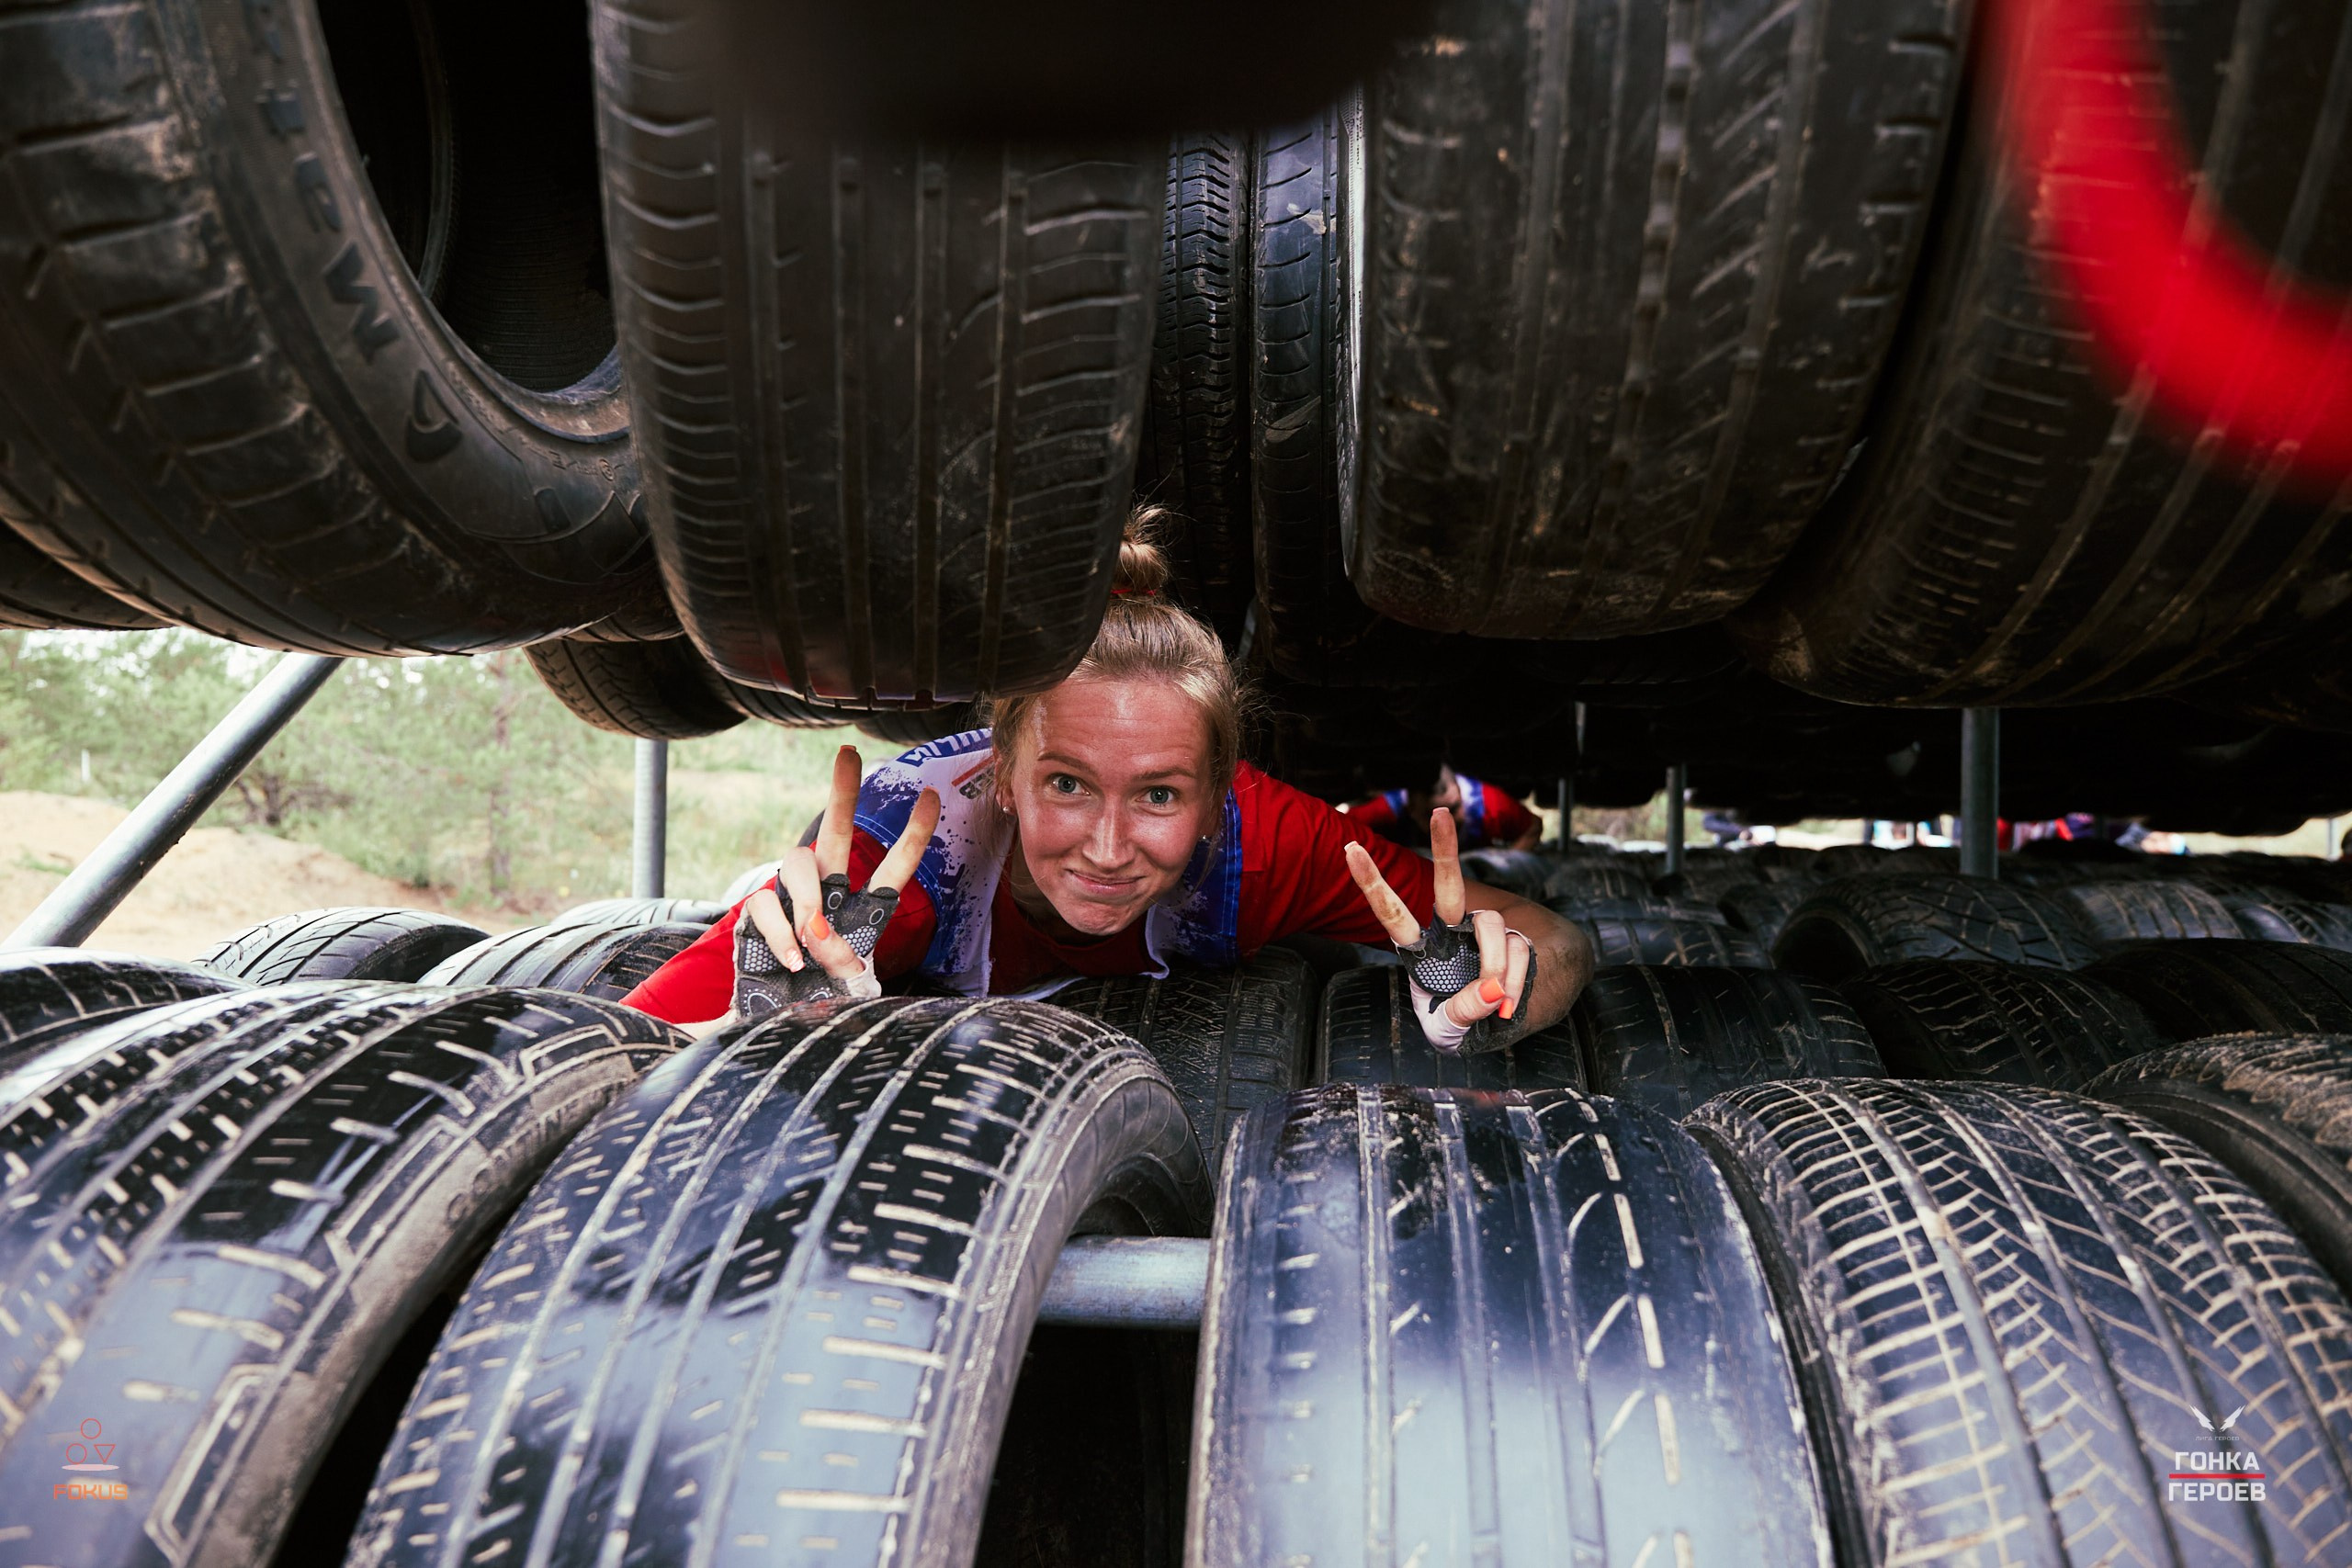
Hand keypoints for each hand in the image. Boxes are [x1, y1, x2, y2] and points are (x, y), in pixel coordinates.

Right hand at [741, 744, 938, 991]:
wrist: (777, 1025)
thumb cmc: (820, 1004)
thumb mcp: (846, 987)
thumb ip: (842, 962)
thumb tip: (817, 934)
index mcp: (863, 913)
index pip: (893, 867)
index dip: (913, 834)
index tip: (931, 796)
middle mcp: (828, 897)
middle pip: (835, 835)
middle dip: (843, 793)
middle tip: (849, 755)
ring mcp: (791, 902)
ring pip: (797, 864)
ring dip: (808, 901)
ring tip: (812, 942)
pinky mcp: (758, 916)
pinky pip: (766, 904)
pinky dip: (780, 932)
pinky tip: (790, 959)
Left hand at [1344, 808, 1533, 1051]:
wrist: (1513, 1025)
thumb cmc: (1469, 1024)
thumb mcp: (1451, 1030)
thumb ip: (1462, 1012)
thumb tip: (1491, 988)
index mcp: (1423, 951)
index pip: (1394, 914)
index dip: (1372, 884)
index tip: (1351, 850)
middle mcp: (1453, 932)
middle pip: (1448, 886)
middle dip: (1446, 847)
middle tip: (1439, 811)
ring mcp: (1487, 932)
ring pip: (1490, 928)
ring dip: (1496, 968)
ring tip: (1499, 1003)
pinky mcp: (1518, 937)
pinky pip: (1519, 949)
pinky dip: (1518, 983)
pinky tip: (1513, 1003)